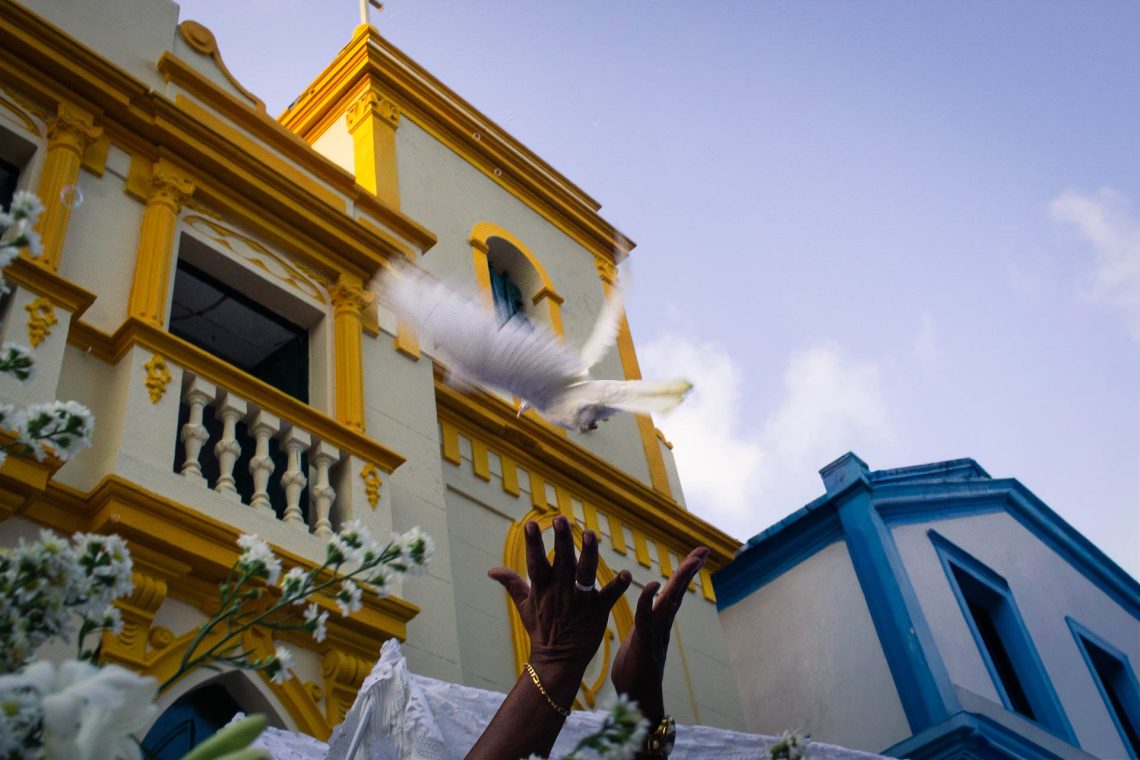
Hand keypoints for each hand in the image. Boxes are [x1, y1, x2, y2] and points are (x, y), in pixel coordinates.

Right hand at [488, 517, 631, 693]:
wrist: (557, 661)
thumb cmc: (541, 630)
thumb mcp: (524, 606)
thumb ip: (512, 583)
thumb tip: (491, 570)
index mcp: (542, 589)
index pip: (536, 562)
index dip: (533, 543)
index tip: (530, 524)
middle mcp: (561, 592)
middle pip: (562, 562)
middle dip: (562, 540)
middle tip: (561, 519)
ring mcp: (580, 602)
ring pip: (585, 574)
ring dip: (589, 554)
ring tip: (590, 535)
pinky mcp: (597, 613)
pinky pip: (609, 597)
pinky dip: (618, 586)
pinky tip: (626, 574)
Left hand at [610, 546, 708, 724]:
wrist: (637, 705)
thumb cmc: (633, 678)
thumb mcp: (636, 647)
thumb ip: (640, 634)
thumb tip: (640, 629)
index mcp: (657, 624)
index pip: (672, 594)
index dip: (681, 575)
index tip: (694, 556)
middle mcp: (661, 626)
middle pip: (677, 592)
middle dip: (688, 570)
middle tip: (702, 550)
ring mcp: (656, 634)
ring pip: (669, 602)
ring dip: (679, 580)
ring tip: (691, 561)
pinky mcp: (645, 643)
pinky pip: (647, 618)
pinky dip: (649, 601)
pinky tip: (653, 586)